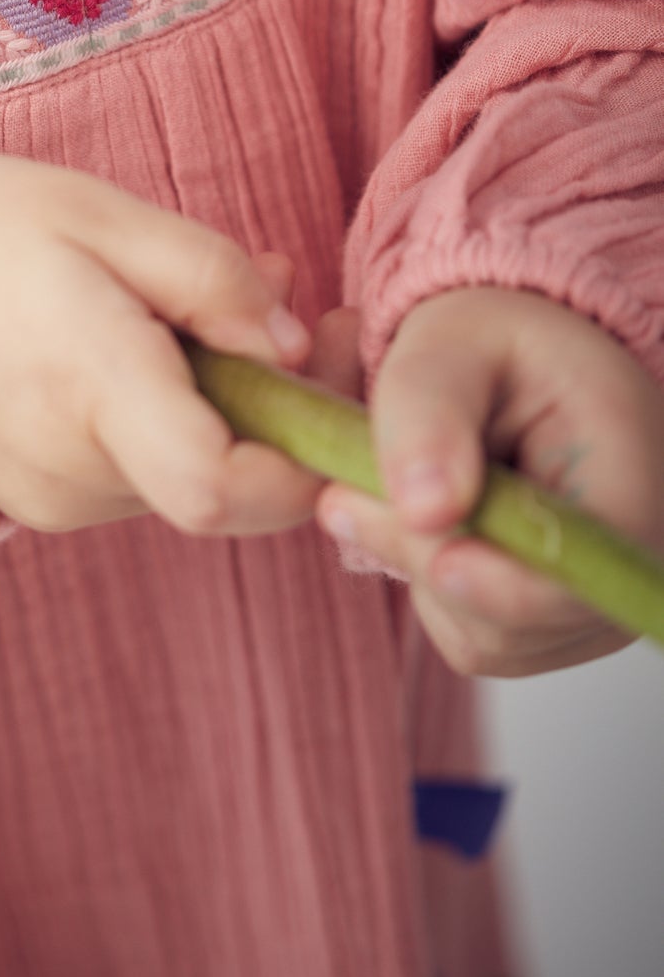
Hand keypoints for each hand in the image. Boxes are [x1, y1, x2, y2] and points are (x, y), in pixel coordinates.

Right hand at [0, 148, 319, 535]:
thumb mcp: (102, 216)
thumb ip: (212, 280)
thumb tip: (299, 346)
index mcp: (91, 389)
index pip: (226, 489)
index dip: (304, 463)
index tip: (333, 389)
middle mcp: (72, 471)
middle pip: (223, 483)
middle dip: (280, 409)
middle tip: (309, 309)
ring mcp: (49, 500)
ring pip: (183, 478)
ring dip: (223, 408)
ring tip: (212, 305)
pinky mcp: (33, 503)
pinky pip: (134, 473)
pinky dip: (165, 421)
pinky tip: (151, 345)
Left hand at [316, 286, 663, 675]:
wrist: (518, 365)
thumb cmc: (495, 344)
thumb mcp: (454, 341)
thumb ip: (429, 410)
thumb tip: (422, 508)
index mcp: (629, 486)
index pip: (581, 584)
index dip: (505, 589)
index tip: (440, 560)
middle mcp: (626, 566)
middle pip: (515, 620)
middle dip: (421, 555)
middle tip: (346, 488)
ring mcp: (590, 609)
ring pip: (480, 635)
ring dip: (417, 565)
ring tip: (409, 483)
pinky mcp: (546, 629)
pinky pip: (465, 634)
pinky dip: (426, 580)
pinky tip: (431, 516)